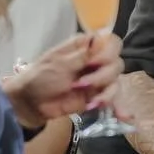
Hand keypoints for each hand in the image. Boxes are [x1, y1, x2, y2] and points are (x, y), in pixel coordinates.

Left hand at [5, 33, 122, 125]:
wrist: (30, 104)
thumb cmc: (40, 78)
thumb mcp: (58, 64)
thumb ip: (82, 55)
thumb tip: (101, 39)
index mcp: (84, 47)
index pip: (110, 41)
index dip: (108, 52)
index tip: (94, 62)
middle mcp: (94, 61)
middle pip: (116, 62)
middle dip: (103, 75)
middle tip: (82, 84)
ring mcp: (96, 80)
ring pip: (116, 82)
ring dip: (105, 92)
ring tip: (89, 101)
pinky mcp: (96, 97)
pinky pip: (112, 99)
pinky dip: (117, 106)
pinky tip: (122, 115)